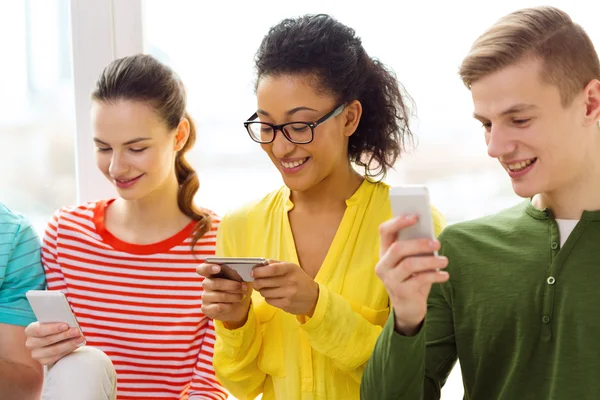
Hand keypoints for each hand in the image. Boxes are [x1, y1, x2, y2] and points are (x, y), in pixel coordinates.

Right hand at [24, 322, 84, 365]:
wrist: (53, 338)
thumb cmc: (55, 326)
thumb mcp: (54, 321)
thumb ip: (59, 319)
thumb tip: (69, 320)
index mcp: (30, 330)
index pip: (39, 330)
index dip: (52, 328)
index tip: (66, 325)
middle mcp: (30, 343)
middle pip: (48, 340)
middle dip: (64, 335)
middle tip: (77, 331)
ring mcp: (36, 354)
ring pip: (54, 350)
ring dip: (69, 343)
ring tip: (80, 339)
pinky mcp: (44, 361)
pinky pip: (57, 357)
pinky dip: (68, 350)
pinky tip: (77, 345)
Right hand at [197, 263, 252, 328]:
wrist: (238, 307)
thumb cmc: (237, 288)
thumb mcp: (239, 279)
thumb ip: (235, 274)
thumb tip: (235, 273)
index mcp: (212, 273)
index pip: (202, 269)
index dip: (208, 268)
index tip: (218, 268)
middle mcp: (206, 284)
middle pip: (215, 283)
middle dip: (231, 285)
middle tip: (243, 287)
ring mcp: (205, 297)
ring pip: (219, 296)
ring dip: (233, 296)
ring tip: (241, 296)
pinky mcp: (206, 309)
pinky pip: (218, 307)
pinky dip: (229, 306)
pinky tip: (233, 305)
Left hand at [252, 261, 318, 316]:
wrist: (314, 297)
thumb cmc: (299, 280)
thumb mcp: (291, 268)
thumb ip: (275, 264)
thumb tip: (259, 264)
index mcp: (290, 269)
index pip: (272, 269)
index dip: (259, 271)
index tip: (253, 272)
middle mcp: (290, 281)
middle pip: (264, 282)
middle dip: (257, 282)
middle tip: (257, 281)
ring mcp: (288, 294)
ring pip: (264, 292)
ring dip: (262, 290)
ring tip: (267, 288)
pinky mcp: (286, 304)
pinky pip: (268, 300)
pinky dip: (268, 298)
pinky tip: (274, 295)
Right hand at [375, 216, 448, 335]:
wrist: (409, 308)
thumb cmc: (413, 278)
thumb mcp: (413, 261)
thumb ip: (417, 248)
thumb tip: (431, 235)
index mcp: (384, 252)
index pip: (385, 231)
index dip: (398, 222)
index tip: (416, 216)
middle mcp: (383, 265)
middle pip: (398, 248)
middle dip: (419, 244)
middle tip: (437, 244)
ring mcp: (389, 279)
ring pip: (409, 264)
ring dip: (430, 261)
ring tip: (445, 261)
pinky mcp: (400, 292)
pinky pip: (419, 280)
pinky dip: (435, 276)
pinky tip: (445, 275)